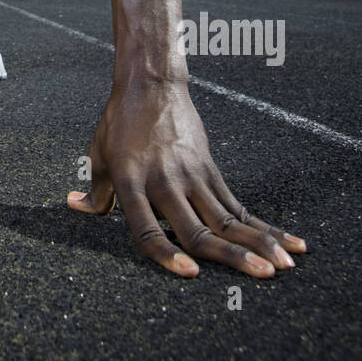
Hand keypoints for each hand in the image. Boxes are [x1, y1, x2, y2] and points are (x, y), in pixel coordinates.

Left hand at [67, 79, 306, 276]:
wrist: (151, 83)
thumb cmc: (119, 122)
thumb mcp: (98, 155)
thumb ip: (95, 191)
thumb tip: (75, 208)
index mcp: (131, 183)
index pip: (148, 229)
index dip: (167, 254)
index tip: (190, 274)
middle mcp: (164, 182)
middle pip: (198, 228)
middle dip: (230, 257)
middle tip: (260, 277)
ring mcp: (192, 175)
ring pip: (227, 219)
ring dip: (257, 244)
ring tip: (282, 266)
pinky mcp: (210, 169)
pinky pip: (238, 204)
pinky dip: (263, 226)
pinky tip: (286, 242)